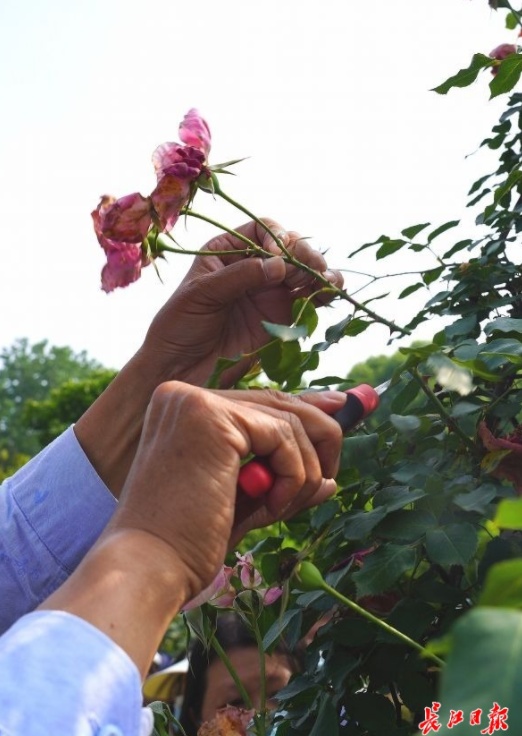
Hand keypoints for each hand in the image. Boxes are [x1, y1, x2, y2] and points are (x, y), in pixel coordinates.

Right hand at [43, 384, 343, 676]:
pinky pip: (284, 437)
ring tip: (279, 509)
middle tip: (332, 475)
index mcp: (183, 410)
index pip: (259, 403)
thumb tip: (331, 474)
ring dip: (302, 473)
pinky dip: (293, 476)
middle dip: (320, 436)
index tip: (339, 412)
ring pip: (289, 420)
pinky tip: (271, 506)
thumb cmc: (189, 542)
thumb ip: (282, 475)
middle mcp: (184, 395)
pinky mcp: (210, 416)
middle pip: (278, 402)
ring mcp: (195, 401)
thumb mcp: (245, 499)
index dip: (306, 410)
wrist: (148, 566)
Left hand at [140, 219, 343, 386]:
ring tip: (329, 283)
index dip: (276, 237)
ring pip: (304, 273)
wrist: (180, 367)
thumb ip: (239, 277)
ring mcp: (269, 291)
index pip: (262, 230)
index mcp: (228, 250)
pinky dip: (322, 295)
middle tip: (312, 270)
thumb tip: (279, 264)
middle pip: (290, 249)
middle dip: (304, 256)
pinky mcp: (281, 316)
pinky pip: (308, 300)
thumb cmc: (179, 326)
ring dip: (321, 273)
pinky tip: (331, 295)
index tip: (278, 255)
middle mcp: (253, 266)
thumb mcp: (201, 295)